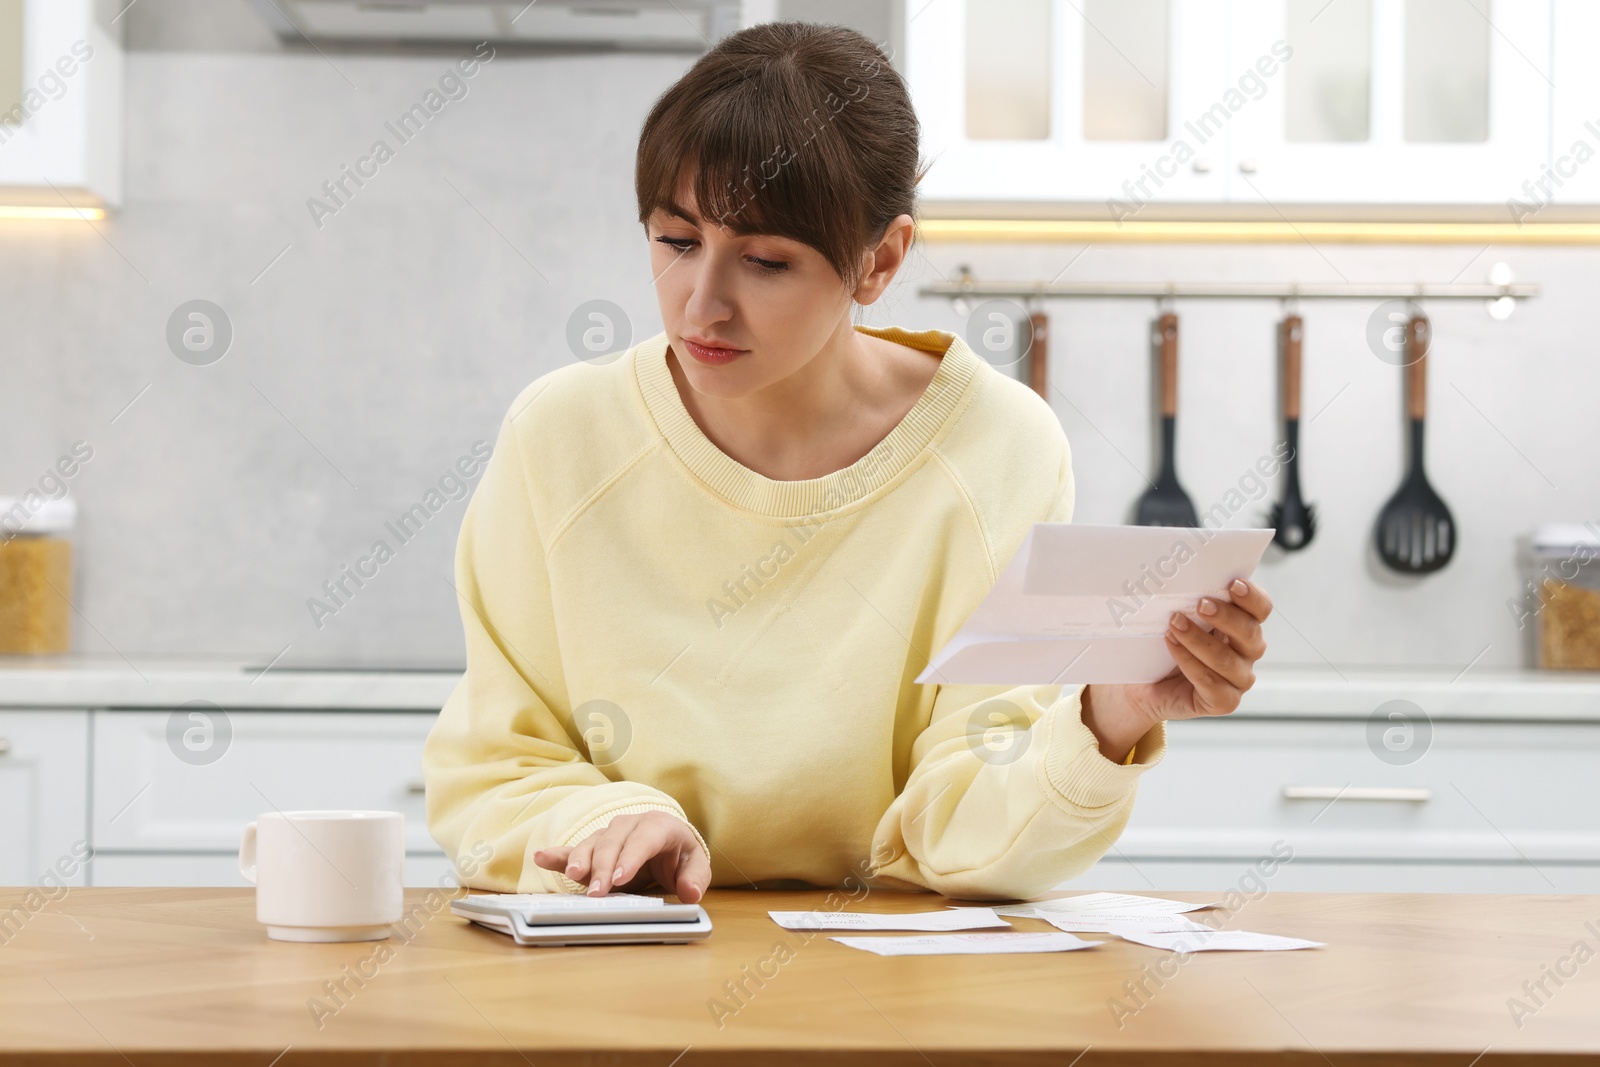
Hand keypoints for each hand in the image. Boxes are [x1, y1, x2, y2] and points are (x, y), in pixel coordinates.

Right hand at [532, 811, 709, 902]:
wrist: (668, 842)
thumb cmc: (680, 854)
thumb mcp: (695, 865)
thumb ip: (695, 878)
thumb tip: (691, 893)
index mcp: (659, 826)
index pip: (644, 839)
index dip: (631, 857)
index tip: (620, 878)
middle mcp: (630, 825)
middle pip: (613, 842)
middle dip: (604, 866)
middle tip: (598, 892)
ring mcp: (609, 835)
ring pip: (593, 844)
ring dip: (581, 860)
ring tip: (572, 877)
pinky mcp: (594, 848)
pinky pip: (573, 849)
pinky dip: (557, 854)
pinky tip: (541, 857)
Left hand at [1081, 578, 1272, 761]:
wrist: (1141, 684)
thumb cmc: (1162, 643)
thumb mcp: (1177, 615)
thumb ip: (1188, 599)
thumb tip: (1180, 573)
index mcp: (1244, 625)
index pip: (1261, 608)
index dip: (1252, 596)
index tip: (1233, 584)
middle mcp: (1247, 652)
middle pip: (1250, 633)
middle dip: (1225, 616)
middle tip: (1200, 604)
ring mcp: (1239, 679)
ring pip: (1227, 659)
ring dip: (1199, 639)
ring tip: (1174, 623)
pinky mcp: (1224, 701)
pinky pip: (1211, 682)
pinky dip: (1189, 661)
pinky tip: (1171, 645)